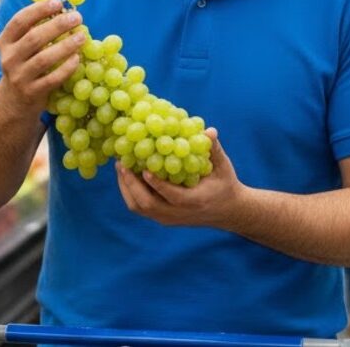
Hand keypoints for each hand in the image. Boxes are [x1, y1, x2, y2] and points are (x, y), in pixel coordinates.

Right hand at [0, 0, 85, 113]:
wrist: (14, 101)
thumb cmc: (24, 62)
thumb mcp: (23, 41)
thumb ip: (36, 17)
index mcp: (5, 41)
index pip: (19, 21)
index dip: (38, 10)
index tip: (57, 2)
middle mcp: (9, 58)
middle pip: (34, 38)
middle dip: (57, 26)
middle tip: (77, 17)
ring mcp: (19, 77)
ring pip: (44, 59)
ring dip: (66, 46)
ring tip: (83, 36)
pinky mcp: (32, 93)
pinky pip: (52, 79)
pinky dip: (66, 68)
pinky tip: (78, 58)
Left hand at [116, 128, 246, 228]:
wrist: (228, 211)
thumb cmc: (225, 185)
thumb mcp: (223, 167)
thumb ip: (213, 150)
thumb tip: (209, 130)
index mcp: (196, 201)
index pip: (173, 196)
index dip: (158, 184)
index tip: (145, 169)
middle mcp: (179, 213)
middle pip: (148, 205)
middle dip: (132, 184)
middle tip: (122, 163)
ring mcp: (169, 218)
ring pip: (140, 208)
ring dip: (126, 187)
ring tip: (120, 166)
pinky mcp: (163, 218)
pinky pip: (141, 208)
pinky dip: (130, 192)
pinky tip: (127, 175)